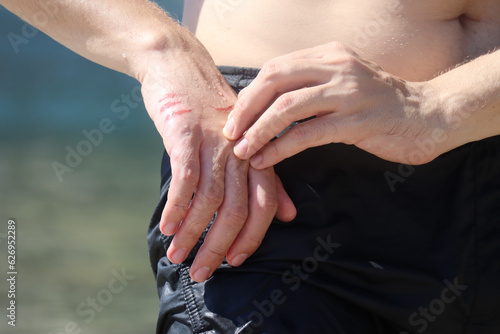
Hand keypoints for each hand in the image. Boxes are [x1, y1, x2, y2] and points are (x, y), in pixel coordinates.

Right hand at [141, 35, 295, 281]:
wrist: (182, 69)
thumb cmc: (212, 115)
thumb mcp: (246, 144)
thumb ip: (269, 180)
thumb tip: (290, 215)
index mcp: (258, 156)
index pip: (264, 206)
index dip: (252, 238)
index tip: (235, 262)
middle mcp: (241, 152)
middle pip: (237, 210)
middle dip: (219, 247)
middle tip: (202, 275)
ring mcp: (214, 143)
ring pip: (210, 200)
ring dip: (193, 234)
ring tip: (178, 257)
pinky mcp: (186, 134)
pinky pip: (184, 179)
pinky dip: (177, 207)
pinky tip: (168, 228)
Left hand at [223, 42, 444, 167]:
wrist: (428, 114)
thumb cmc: (378, 104)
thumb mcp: (343, 82)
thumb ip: (310, 85)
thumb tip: (266, 104)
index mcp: (329, 55)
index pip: (275, 68)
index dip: (249, 94)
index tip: (234, 118)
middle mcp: (337, 67)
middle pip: (274, 81)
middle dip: (245, 110)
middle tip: (229, 134)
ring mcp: (349, 92)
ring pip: (287, 107)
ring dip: (258, 131)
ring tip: (242, 151)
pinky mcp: (358, 121)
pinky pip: (308, 133)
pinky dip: (280, 148)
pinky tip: (266, 159)